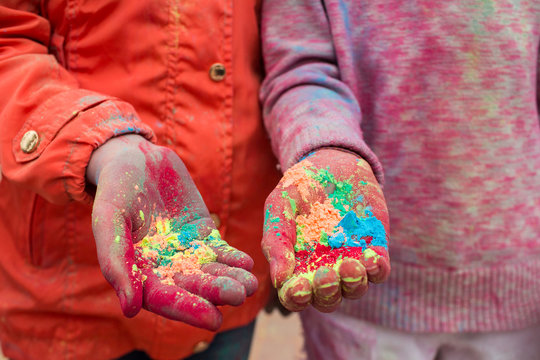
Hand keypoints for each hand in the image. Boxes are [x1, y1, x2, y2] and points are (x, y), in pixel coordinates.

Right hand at [87, 135, 256, 329]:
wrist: (136, 159)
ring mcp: (187, 251)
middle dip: (217, 293)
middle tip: (238, 296)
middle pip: (194, 287)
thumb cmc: (116, 190)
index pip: (165, 298)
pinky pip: (221, 250)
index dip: (189, 309)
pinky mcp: (203, 233)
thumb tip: (129, 309)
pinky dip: (234, 258)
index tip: (214, 319)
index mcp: (140, 272)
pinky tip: (247, 263)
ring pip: (212, 271)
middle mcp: (166, 268)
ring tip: (250, 285)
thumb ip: (116, 261)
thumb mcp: (109, 220)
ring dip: (231, 279)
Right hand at [262, 148, 389, 312]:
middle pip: (327, 299)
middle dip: (327, 294)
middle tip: (326, 276)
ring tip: (350, 265)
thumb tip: (279, 280)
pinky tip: (371, 258)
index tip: (299, 288)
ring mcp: (351, 260)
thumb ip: (276, 241)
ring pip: (355, 289)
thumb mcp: (280, 207)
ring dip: (353, 284)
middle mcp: (325, 269)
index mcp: (297, 265)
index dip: (296, 297)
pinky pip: (380, 270)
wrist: (332, 162)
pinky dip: (377, 270)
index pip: (296, 295)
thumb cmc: (300, 188)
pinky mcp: (374, 248)